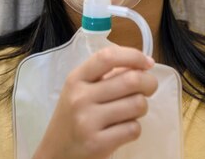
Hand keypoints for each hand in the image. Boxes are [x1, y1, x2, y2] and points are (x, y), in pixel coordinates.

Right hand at [33, 46, 157, 158]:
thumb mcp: (80, 90)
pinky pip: (133, 129)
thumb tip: (143, 65)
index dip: (133, 56)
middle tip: (149, 89)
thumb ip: (106, 76)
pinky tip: (122, 129)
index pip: (108, 57)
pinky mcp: (97, 144)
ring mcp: (88, 121)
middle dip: (149, 83)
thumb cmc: (73, 117)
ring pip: (137, 104)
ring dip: (141, 107)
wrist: (55, 153)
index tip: (148, 62)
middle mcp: (80, 97)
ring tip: (131, 111)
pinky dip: (134, 128)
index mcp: (76, 79)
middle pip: (131, 80)